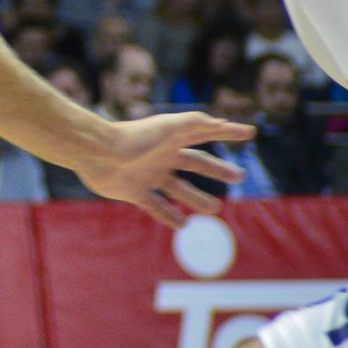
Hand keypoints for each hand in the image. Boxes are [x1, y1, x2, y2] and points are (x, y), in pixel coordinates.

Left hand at [76, 112, 253, 228]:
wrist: (97, 154)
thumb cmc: (134, 137)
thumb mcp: (170, 127)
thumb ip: (196, 123)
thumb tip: (223, 122)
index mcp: (173, 137)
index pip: (207, 132)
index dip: (228, 132)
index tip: (249, 133)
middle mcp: (163, 155)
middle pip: (197, 163)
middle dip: (218, 170)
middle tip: (239, 176)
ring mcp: (149, 174)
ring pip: (179, 189)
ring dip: (197, 198)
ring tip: (215, 208)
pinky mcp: (134, 192)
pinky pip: (155, 206)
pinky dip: (169, 217)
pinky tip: (183, 225)